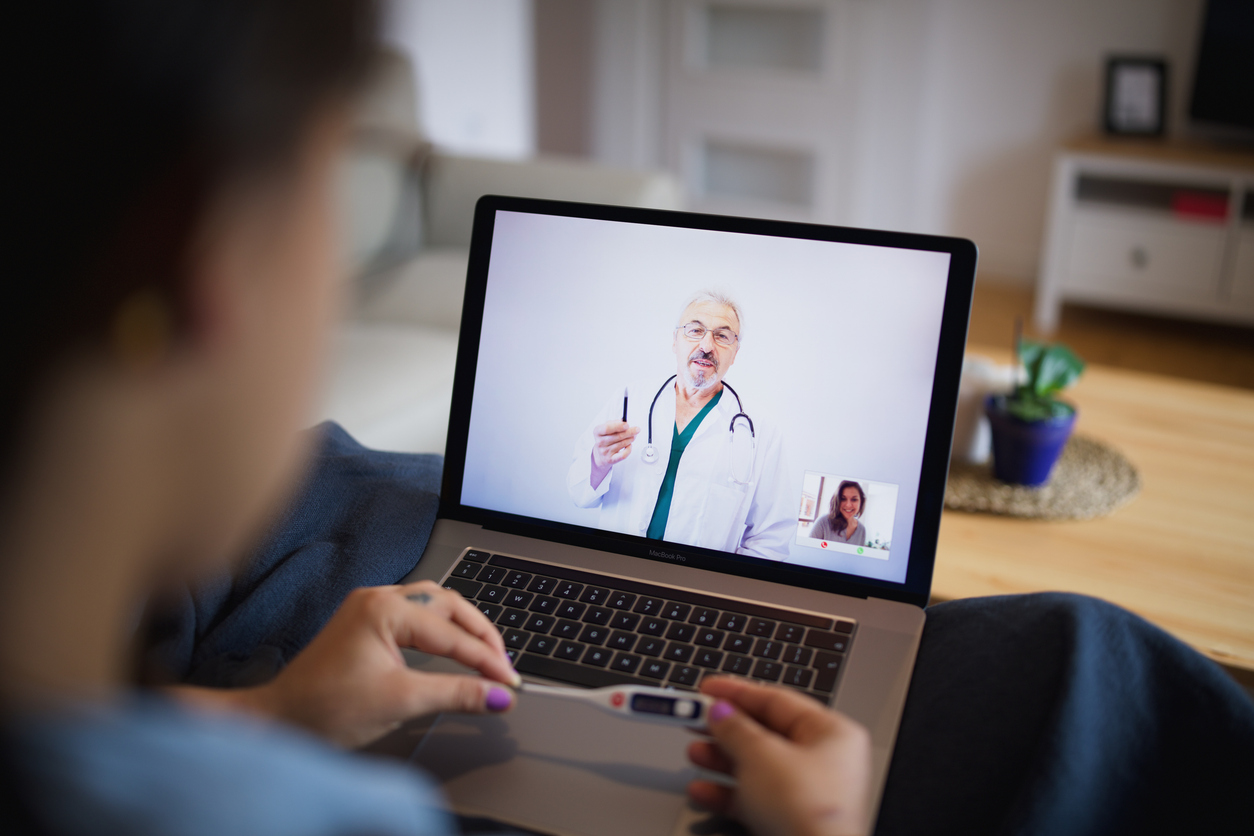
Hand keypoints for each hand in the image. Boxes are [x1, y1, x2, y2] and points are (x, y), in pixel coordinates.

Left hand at [240, 581, 519, 746]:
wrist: (279, 721)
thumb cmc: (324, 708)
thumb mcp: (400, 702)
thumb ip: (456, 694)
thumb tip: (496, 697)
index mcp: (384, 609)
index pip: (451, 633)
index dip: (486, 660)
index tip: (509, 683)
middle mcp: (377, 598)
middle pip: (448, 604)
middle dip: (480, 635)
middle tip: (503, 667)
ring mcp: (369, 607)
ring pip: (433, 605)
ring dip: (462, 629)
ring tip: (485, 656)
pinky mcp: (365, 622)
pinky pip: (416, 615)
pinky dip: (441, 631)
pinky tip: (452, 647)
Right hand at [590, 420, 638, 486]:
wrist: (600, 455)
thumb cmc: (605, 439)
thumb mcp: (606, 429)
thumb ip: (614, 423)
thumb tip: (624, 423)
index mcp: (597, 432)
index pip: (607, 428)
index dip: (618, 426)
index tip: (627, 424)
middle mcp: (600, 442)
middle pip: (618, 436)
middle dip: (630, 432)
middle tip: (637, 429)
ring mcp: (605, 452)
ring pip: (622, 444)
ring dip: (631, 439)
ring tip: (633, 436)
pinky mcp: (611, 459)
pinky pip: (623, 455)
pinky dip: (629, 449)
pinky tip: (629, 445)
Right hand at [687, 677, 872, 835]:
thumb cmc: (807, 812)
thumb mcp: (761, 756)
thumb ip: (735, 729)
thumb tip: (720, 712)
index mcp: (831, 733)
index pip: (778, 701)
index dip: (738, 693)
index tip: (708, 689)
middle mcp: (822, 761)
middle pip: (764, 733)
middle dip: (724, 729)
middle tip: (693, 719)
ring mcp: (806, 794)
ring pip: (755, 767)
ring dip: (720, 760)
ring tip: (694, 753)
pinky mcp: (789, 821)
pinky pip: (753, 799)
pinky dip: (726, 793)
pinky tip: (702, 790)